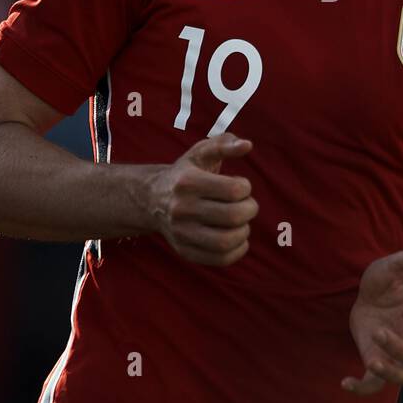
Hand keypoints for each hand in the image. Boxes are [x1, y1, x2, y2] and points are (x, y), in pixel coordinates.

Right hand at [146, 133, 257, 265]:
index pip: (233, 190)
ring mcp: (181, 233)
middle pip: (232, 217)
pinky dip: (237, 252)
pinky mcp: (184, 250)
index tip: (240, 186)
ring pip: (225, 242)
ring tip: (242, 223)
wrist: (152, 199)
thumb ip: (224, 143)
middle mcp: (181, 209)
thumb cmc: (185, 172)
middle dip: (250, 210)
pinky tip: (238, 240)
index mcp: (188, 182)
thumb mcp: (200, 152)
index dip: (245, 188)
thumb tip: (247, 145)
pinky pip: (218, 259)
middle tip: (247, 205)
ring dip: (244, 232)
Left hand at [342, 248, 402, 395]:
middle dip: (402, 349)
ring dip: (391, 372)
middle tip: (380, 331)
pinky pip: (373, 384)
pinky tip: (345, 381)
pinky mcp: (377, 361)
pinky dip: (361, 388)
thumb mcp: (398, 264)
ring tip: (372, 361)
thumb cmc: (390, 279)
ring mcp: (397, 354)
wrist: (372, 293)